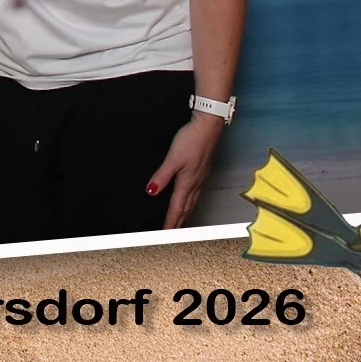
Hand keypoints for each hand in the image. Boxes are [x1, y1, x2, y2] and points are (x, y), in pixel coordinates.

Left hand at [148, 113, 223, 228]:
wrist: (208, 127)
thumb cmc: (192, 140)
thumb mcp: (173, 158)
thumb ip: (162, 175)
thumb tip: (151, 191)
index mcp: (187, 183)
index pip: (177, 208)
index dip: (170, 222)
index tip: (165, 235)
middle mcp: (195, 183)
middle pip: (186, 208)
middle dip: (179, 222)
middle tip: (173, 235)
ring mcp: (200, 177)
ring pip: (192, 201)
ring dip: (186, 213)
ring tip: (181, 222)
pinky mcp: (202, 170)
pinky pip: (196, 193)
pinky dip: (191, 202)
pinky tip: (189, 199)